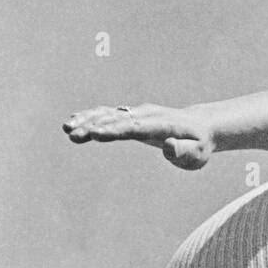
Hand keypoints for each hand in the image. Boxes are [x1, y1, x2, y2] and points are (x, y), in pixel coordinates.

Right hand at [62, 102, 213, 169]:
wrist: (200, 127)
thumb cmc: (199, 145)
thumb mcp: (198, 154)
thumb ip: (184, 152)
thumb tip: (168, 146)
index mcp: (162, 125)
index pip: (135, 127)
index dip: (115, 130)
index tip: (96, 134)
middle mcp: (147, 115)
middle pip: (116, 119)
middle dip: (93, 126)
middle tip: (72, 134)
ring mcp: (138, 113)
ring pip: (109, 114)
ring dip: (88, 120)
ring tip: (67, 129)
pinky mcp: (132, 116)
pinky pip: (109, 114)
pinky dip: (92, 117)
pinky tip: (74, 122)